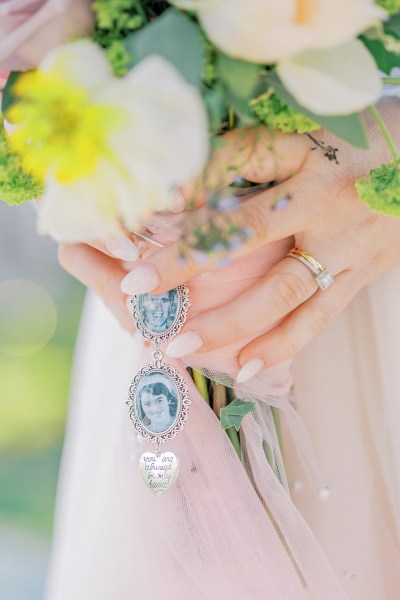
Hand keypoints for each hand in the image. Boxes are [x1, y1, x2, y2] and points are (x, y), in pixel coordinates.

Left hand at [59, 98, 399, 382]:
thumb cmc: (367, 136)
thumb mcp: (312, 128)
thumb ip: (252, 153)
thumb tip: (186, 184)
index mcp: (309, 162)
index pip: (237, 185)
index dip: (188, 216)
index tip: (138, 246)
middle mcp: (324, 209)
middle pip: (249, 243)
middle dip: (190, 269)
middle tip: (140, 297)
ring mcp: (345, 249)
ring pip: (282, 296)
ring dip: (230, 325)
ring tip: (181, 347)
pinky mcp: (360, 275)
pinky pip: (317, 318)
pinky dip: (282, 345)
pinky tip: (248, 368)